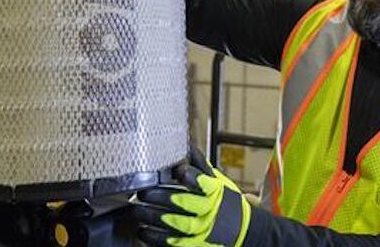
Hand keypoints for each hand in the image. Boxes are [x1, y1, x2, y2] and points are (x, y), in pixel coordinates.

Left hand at [131, 146, 251, 246]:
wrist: (243, 231)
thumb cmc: (225, 202)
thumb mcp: (218, 182)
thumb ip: (200, 165)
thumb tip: (185, 143)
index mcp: (214, 191)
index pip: (203, 183)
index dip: (191, 177)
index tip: (178, 170)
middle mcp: (209, 211)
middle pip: (183, 203)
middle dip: (161, 198)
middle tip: (143, 193)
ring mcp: (202, 231)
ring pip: (175, 225)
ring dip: (153, 218)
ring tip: (137, 212)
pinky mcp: (195, 245)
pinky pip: (173, 243)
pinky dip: (156, 238)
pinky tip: (143, 232)